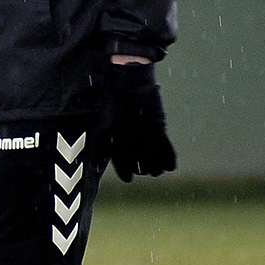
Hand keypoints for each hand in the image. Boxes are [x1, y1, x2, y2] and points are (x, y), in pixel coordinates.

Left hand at [107, 61, 175, 181]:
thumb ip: (99, 148)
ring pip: (155, 161)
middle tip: (144, 172)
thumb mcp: (101, 127)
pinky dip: (169, 160)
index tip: (128, 179)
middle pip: (140, 165)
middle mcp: (132, 142)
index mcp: (116, 141)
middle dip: (142, 171)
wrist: (130, 85)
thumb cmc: (112, 105)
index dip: (126, 174)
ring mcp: (147, 136)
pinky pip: (167, 150)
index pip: (122, 165)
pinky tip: (170, 167)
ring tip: (155, 172)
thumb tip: (94, 166)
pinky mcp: (160, 129)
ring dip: (156, 169)